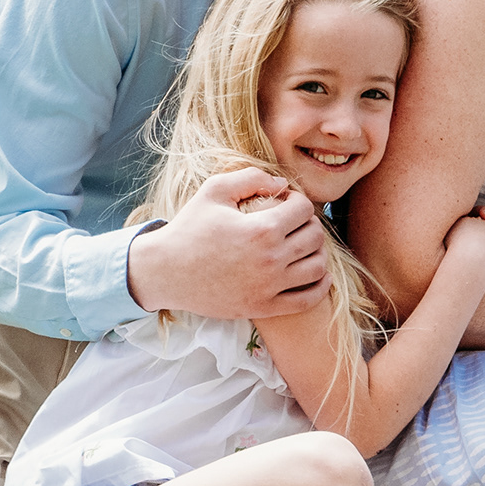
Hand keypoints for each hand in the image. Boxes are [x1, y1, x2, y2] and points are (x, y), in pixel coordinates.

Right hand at [127, 166, 324, 319]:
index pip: (304, 209)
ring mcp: (269, 288)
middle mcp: (271, 260)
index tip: (284, 202)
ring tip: (301, 244)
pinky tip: (313, 272)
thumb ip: (251, 178)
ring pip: (318, 267)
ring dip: (316, 251)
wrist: (165, 271)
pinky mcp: (264, 308)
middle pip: (315, 236)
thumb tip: (283, 183)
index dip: (297, 200)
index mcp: (261, 229)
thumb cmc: (189, 228)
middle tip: (292, 222)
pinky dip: (319, 286)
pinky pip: (307, 300)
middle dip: (308, 223)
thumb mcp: (214, 191)